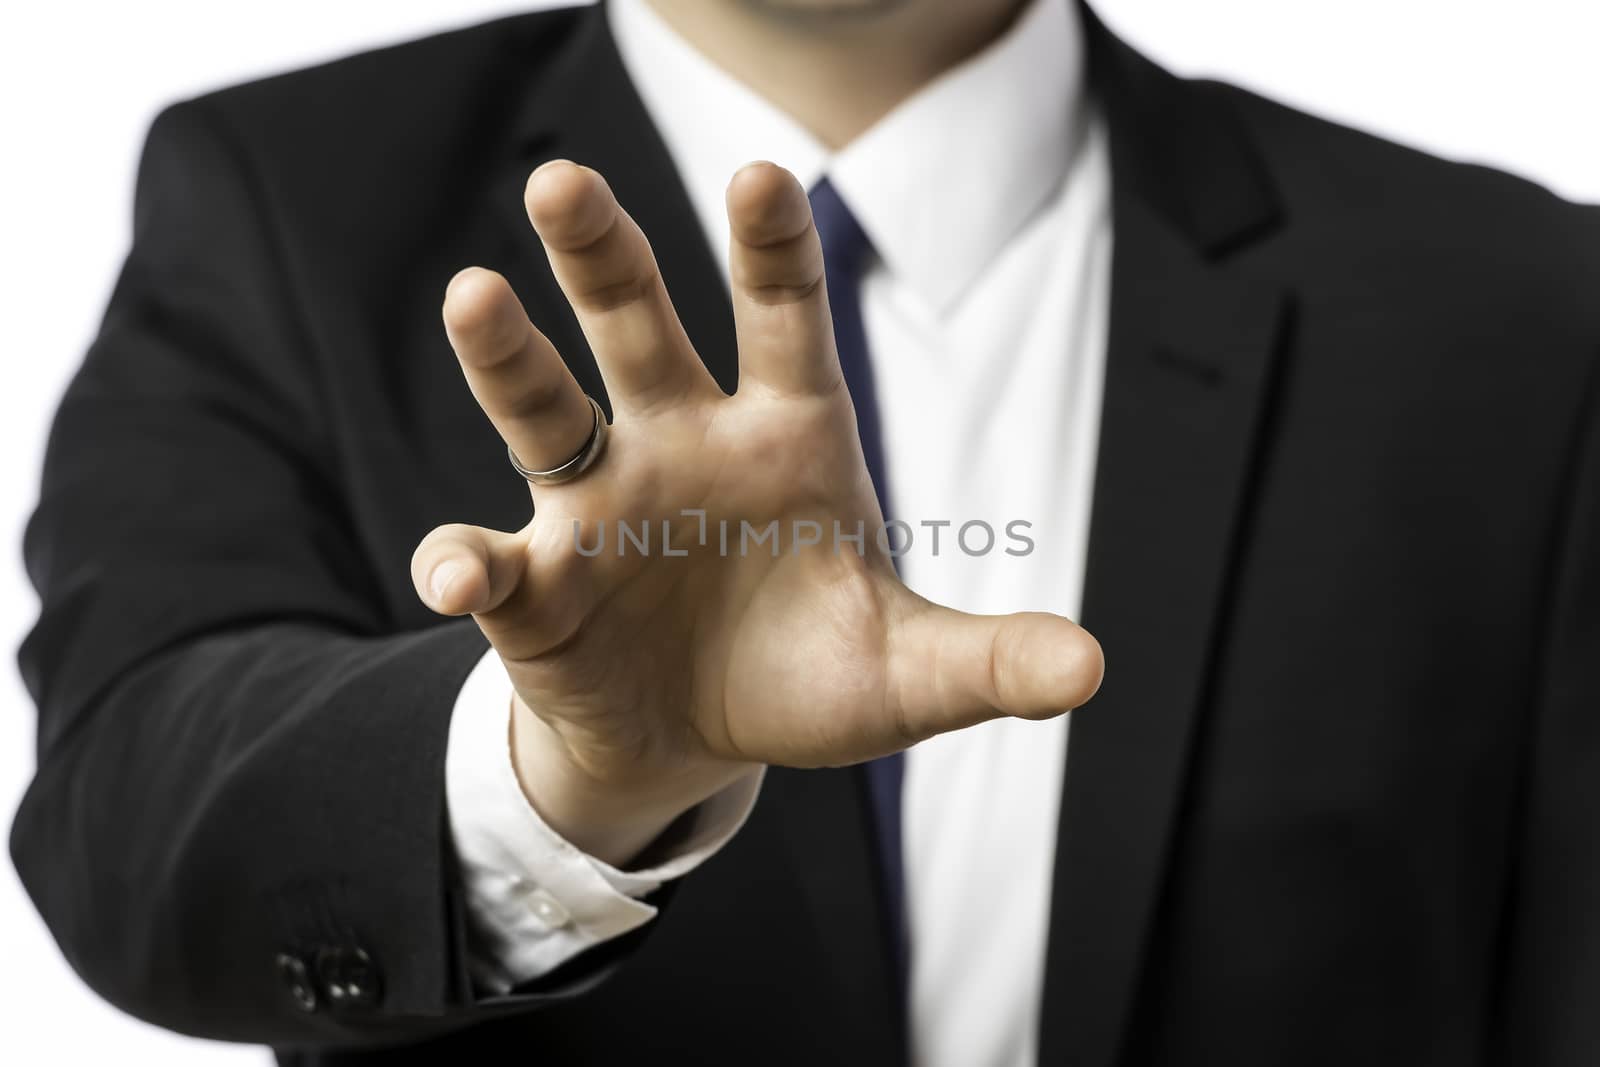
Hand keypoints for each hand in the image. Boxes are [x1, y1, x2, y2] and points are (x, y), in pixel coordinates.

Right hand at [412, 160, 1102, 865]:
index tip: (764, 174)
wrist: (700, 734)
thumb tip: (1089, 669)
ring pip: (543, 409)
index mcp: (784, 438)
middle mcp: (679, 445)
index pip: (784, 321)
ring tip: (474, 295)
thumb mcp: (905, 675)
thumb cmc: (808, 676)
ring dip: (507, 354)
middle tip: (565, 179)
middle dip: (603, 254)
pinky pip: (487, 561)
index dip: (774, 251)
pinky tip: (459, 575)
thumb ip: (986, 660)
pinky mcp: (535, 584)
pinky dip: (464, 563)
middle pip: (637, 326)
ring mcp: (597, 507)